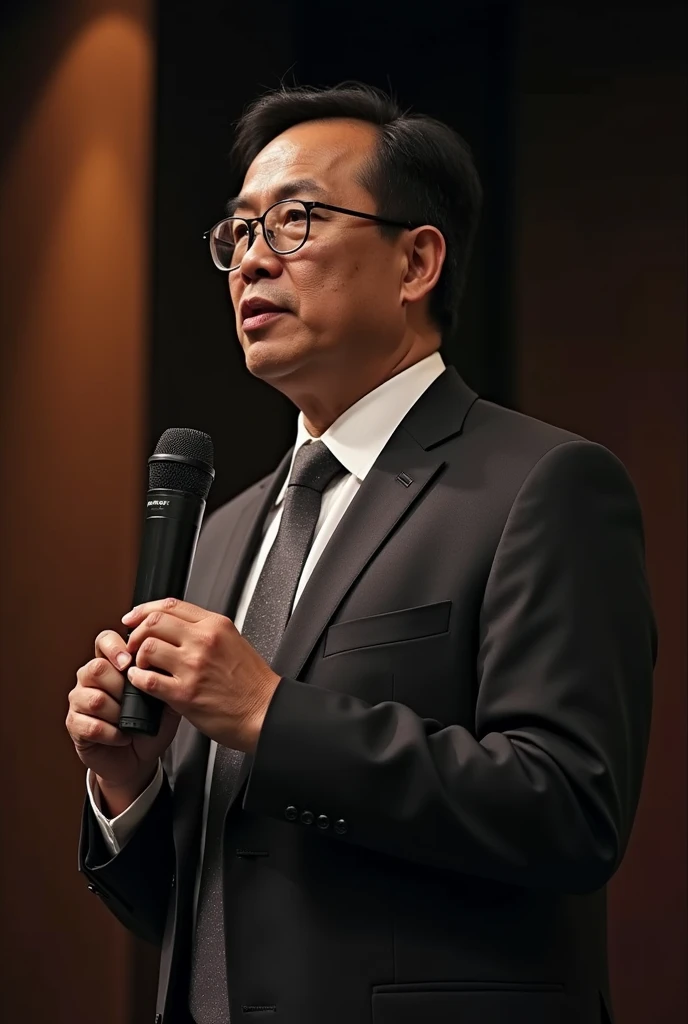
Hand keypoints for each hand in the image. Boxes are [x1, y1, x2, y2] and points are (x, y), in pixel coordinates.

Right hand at [67, 630, 180, 790]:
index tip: (129, 662)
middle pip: (96, 668)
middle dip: (120, 686)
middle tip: (135, 702)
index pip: (105, 640)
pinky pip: (90, 725)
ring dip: (117, 713)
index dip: (114, 647)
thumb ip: (165, 681)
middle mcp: (90, 678)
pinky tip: (122, 737)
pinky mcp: (74, 724)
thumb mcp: (165, 702)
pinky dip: (111, 733)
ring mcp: (79, 700)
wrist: (138, 759)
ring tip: (129, 722)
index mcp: (111, 664)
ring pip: (94, 698)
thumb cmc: (149, 726)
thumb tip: (169, 666)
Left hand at [122, 598, 281, 752]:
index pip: (170, 605)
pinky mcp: (185, 693)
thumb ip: (207, 631)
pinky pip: (147, 680)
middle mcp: (204, 641)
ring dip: (136, 657)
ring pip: (147, 648)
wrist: (265, 711)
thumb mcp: (234, 642)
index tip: (133, 618)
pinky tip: (141, 682)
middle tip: (133, 644)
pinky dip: (137, 680)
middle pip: (154, 622)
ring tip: (141, 666)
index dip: (144, 610)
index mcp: (216, 626)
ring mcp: (193, 666)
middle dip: (136, 633)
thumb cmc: (252, 683)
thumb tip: (176, 627)